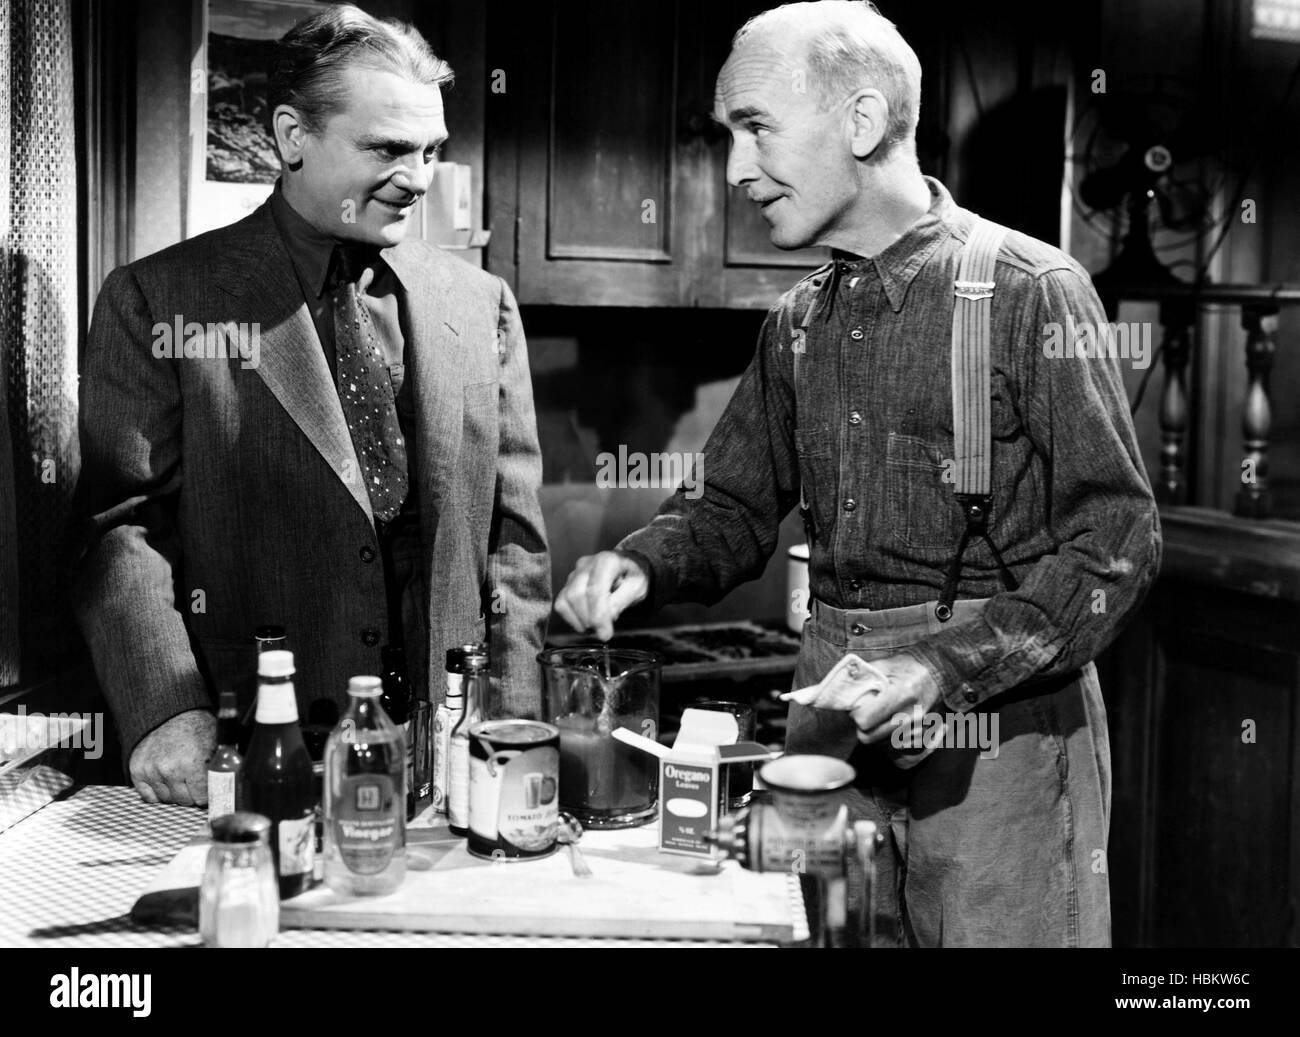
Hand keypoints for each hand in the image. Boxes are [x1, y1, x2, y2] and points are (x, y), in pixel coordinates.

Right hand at [128, 709, 216, 805]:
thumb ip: (219, 768)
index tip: (208, 792)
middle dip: (192, 794)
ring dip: (175, 792)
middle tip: (195, 783)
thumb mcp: (216, 744)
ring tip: (180, 778)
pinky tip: (166, 781)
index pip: (201, 797)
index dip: (207, 795)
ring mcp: (151, 770)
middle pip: (184, 800)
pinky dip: (157, 792)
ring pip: (167, 799)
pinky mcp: (137, 770)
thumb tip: (227, 787)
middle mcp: (170, 769)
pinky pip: (148, 796)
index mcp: (192, 763)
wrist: (171, 713)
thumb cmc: (196, 728)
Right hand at [554, 551, 649, 640]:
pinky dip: (571, 617)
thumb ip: (621, 600)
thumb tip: (606, 617)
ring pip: (566, 599)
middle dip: (588, 619)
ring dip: (579, 620)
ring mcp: (574, 573)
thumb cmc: (633, 575)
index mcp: (606, 561)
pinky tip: (585, 623)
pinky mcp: (568, 584)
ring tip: (596, 627)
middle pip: (577, 594)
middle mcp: (586, 564)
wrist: (626, 564)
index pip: (595, 589)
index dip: (598, 614)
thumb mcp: (637, 586)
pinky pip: (561, 603)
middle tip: (603, 633)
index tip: (605, 634)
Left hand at [782, 652, 942, 745]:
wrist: (939, 672)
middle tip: (869, 712)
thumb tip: (822, 690)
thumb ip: (856, 676)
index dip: (857, 714)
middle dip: (863, 726)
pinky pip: (897, 752)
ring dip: (876, 735)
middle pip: (869, 737)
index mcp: (900, 693)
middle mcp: (912, 715)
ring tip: (882, 717)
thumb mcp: (882, 665)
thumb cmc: (906, 667)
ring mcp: (920, 729)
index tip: (860, 706)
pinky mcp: (925, 739)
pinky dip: (890, 743)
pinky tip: (892, 727)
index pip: (864, 720)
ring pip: (881, 746)